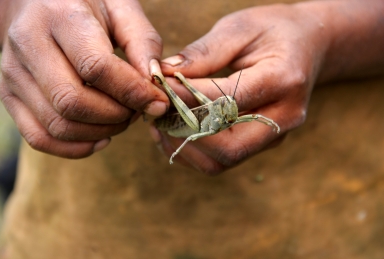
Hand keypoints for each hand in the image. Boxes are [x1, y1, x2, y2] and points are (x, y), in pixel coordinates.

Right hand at [0, 0, 168, 157]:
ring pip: (58, 125)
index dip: (132, 92)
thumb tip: (155, 84)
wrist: (37, 3)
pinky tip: (101, 136)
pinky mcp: (10, 96)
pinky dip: (76, 147)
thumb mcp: (122, 8)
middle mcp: (28, 44)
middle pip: (72, 102)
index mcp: (59, 16)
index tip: (159, 101)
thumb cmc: (87, 4)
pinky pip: (39, 138)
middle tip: (138, 110)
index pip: (95, 67)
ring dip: (101, 132)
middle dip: (117, 116)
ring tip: (122, 118)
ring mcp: (14, 74)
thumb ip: (143, 42)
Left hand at [152, 1, 383, 173]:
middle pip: (229, 146)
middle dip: (184, 132)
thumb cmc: (273, 31)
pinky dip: (193, 152)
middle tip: (156, 112)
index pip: (226, 100)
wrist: (308, 46)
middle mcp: (284, 117)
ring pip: (223, 160)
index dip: (185, 96)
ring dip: (185, 147)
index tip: (157, 86)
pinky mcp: (263, 143)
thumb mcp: (240, 28)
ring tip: (159, 124)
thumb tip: (164, 74)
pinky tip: (174, 132)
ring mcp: (275, 135)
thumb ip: (203, 52)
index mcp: (283, 80)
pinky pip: (223, 160)